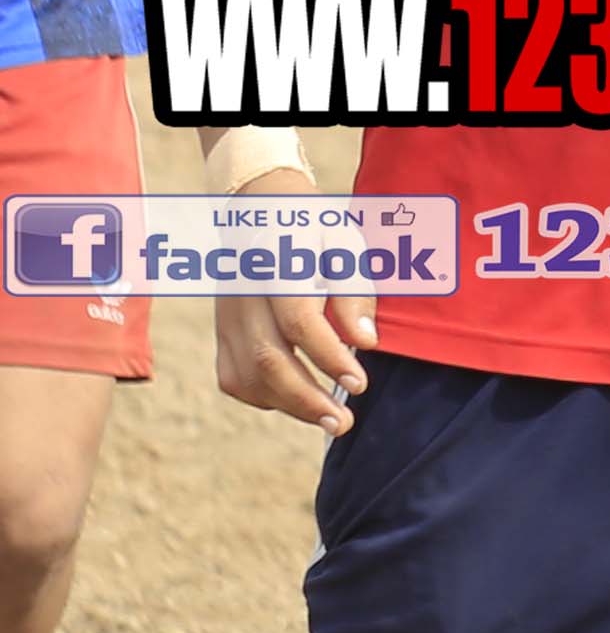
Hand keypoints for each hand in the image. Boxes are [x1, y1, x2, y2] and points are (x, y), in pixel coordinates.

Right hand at [208, 168, 367, 434]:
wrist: (260, 210)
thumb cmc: (315, 229)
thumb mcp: (346, 243)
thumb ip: (356, 291)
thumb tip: (366, 343)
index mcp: (277, 266)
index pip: (298, 321)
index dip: (328, 357)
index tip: (359, 384)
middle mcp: (243, 296)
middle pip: (267, 359)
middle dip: (307, 399)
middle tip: (343, 423)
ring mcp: (226, 316)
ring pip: (246, 375)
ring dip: (288, 405)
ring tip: (329, 419)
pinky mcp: (221, 331)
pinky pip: (233, 376)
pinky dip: (263, 397)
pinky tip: (296, 401)